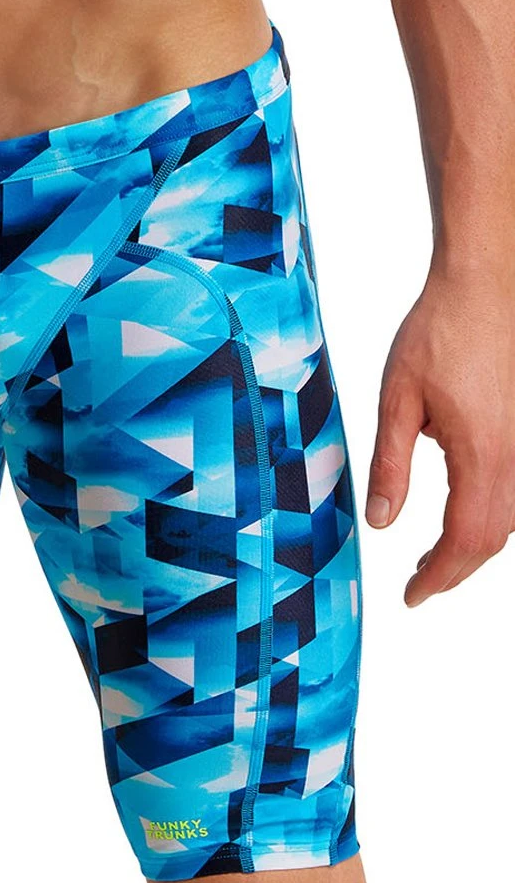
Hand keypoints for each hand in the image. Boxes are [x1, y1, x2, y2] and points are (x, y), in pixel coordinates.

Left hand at [366, 268, 514, 605]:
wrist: (485, 286)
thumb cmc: (438, 334)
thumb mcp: (396, 401)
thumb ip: (389, 466)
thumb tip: (381, 522)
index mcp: (483, 454)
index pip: (466, 539)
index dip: (440, 576)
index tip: (412, 596)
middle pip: (493, 538)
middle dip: (455, 570)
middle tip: (417, 584)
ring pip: (510, 519)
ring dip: (473, 545)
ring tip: (432, 557)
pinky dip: (490, 516)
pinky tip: (461, 514)